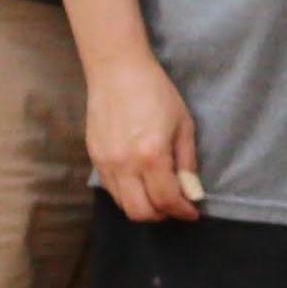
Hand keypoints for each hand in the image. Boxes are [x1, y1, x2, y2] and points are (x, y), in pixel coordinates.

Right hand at [81, 48, 200, 222]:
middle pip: (140, 212)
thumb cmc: (156, 92)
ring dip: (143, 207)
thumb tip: (192, 192)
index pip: (167, 200)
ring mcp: (105, 163)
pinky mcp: (94, 158)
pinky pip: (110, 189)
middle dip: (162, 215)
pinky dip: (127, 194)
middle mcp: (124, 165)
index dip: (183, 211)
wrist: (118, 71)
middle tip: (175, 207)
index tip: (192, 212)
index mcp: (151, 155)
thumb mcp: (183, 124)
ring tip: (159, 196)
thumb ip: (187, 162)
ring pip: (123, 204)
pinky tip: (140, 182)